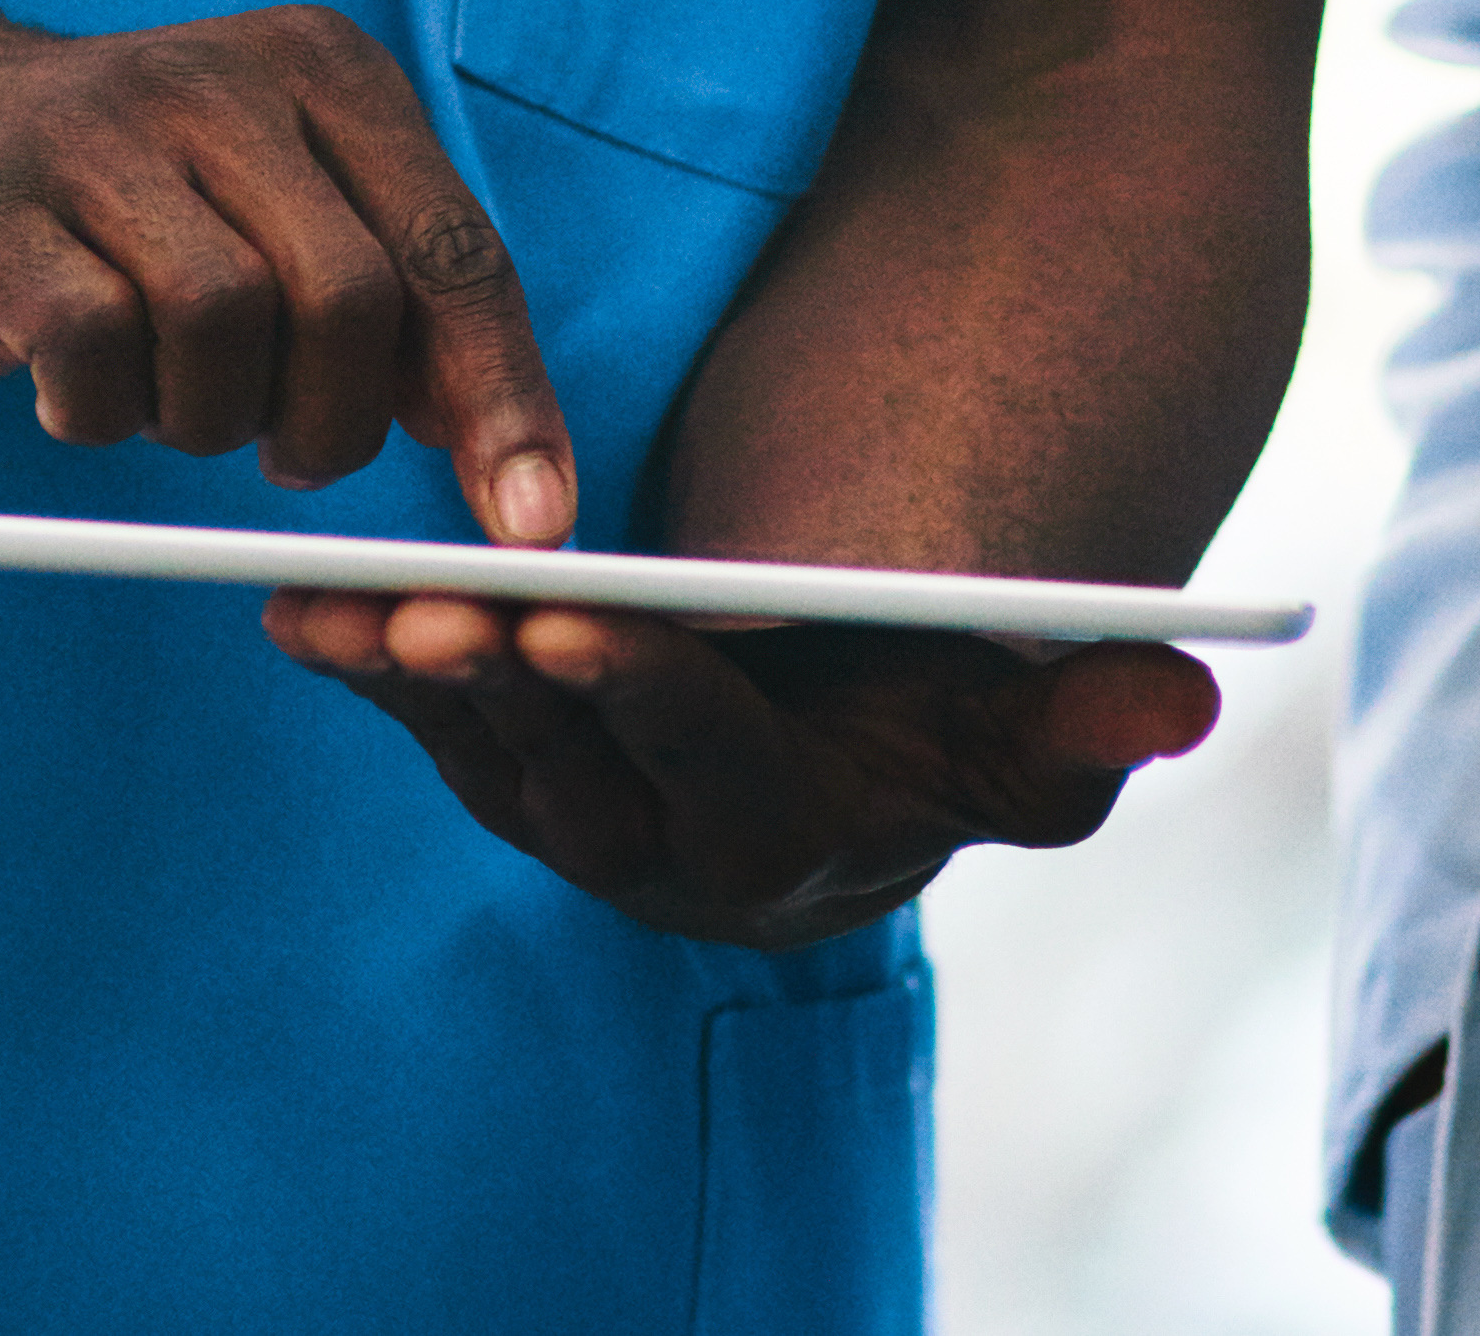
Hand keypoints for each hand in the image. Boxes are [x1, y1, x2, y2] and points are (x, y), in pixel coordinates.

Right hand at [0, 4, 570, 537]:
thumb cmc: (136, 202)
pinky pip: (99, 356)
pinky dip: (104, 412)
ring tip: (169, 398)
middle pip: (352, 295)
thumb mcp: (285, 203)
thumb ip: (400, 299)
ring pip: (228, 324)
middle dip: (339, 419)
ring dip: (210, 415)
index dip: (504, 399)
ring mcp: (100, 140)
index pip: (456, 251)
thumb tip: (510, 460)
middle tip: (292, 458)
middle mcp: (223, 80)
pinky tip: (81, 390)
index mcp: (326, 69)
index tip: (536, 527)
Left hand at [260, 590, 1220, 946]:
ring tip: (341, 605)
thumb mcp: (1025, 705)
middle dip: (504, 700)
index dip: (653, 705)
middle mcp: (682, 874)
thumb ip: (1089, 716)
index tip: (587, 622)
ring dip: (412, 690)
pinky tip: (296, 612)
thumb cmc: (956, 688)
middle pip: (580, 791)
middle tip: (436, 612)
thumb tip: (1184, 700)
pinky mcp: (523, 776)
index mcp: (805, 856)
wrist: (867, 694)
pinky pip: (435, 731)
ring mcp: (592, 832)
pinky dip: (368, 673)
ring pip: (488, 765)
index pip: (724, 785)